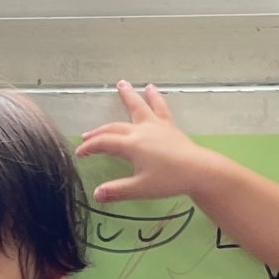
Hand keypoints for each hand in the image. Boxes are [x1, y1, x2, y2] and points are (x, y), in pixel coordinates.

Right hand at [78, 82, 211, 203]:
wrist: (198, 171)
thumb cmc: (169, 180)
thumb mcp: (140, 188)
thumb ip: (117, 190)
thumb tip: (96, 194)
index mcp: (131, 145)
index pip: (104, 143)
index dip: (89, 147)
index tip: (80, 153)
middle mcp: (141, 131)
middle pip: (114, 127)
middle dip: (98, 131)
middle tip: (87, 135)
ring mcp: (155, 126)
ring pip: (138, 107)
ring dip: (128, 96)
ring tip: (122, 84)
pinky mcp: (168, 126)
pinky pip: (160, 108)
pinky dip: (155, 98)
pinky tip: (152, 89)